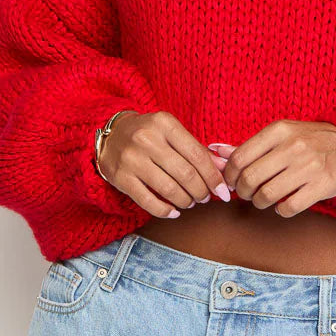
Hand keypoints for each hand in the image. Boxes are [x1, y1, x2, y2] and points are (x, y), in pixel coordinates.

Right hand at [97, 111, 231, 217]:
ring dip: (186, 201)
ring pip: (169, 189)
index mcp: (164, 123)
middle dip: (201, 191)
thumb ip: (197, 149)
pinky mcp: (121, 177)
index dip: (213, 176)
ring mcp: (132, 158)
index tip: (223, 191)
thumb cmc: (149, 134)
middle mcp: (147, 139)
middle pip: (185, 173)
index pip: (197, 154)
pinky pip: (148, 201)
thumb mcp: (172, 133)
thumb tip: (223, 168)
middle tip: (205, 197)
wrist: (111, 135)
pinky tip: (174, 212)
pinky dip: (165, 211)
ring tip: (190, 202)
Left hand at [214, 119, 335, 217]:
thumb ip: (250, 145)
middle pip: (249, 179)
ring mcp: (309, 166)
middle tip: (246, 194)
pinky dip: (280, 211)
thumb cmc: (311, 141)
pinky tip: (283, 206)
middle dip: (242, 192)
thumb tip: (216, 151)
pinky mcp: (322, 185)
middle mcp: (293, 146)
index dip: (229, 176)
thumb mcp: (282, 134)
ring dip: (259, 203)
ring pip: (266, 195)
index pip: (239, 158)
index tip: (232, 182)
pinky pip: (289, 207)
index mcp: (279, 130)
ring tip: (263, 200)